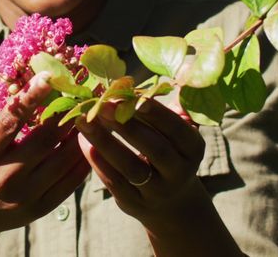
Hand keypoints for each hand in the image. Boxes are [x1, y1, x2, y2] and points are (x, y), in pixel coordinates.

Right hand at [0, 71, 89, 255]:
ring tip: (89, 112)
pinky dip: (83, 160)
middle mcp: (3, 178)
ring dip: (79, 136)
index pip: (9, 122)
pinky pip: (70, 183)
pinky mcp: (40, 208)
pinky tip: (89, 141)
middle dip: (64, 114)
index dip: (31, 99)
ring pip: (62, 162)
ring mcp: (24, 196)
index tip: (49, 76)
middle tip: (80, 91)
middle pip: (44, 141)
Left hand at [76, 96, 241, 255]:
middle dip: (127, 125)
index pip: (178, 130)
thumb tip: (180, 74)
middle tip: (103, 104)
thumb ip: (174, 108)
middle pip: (155, 149)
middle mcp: (179, 172)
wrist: (170, 202)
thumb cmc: (170, 152)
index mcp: (193, 149)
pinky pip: (115, 182)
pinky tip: (84, 142)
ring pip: (131, 167)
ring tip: (84, 121)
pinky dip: (99, 162)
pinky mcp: (134, 203)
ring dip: (106, 142)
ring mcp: (157, 192)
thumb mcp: (179, 134)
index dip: (158, 114)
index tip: (135, 97)